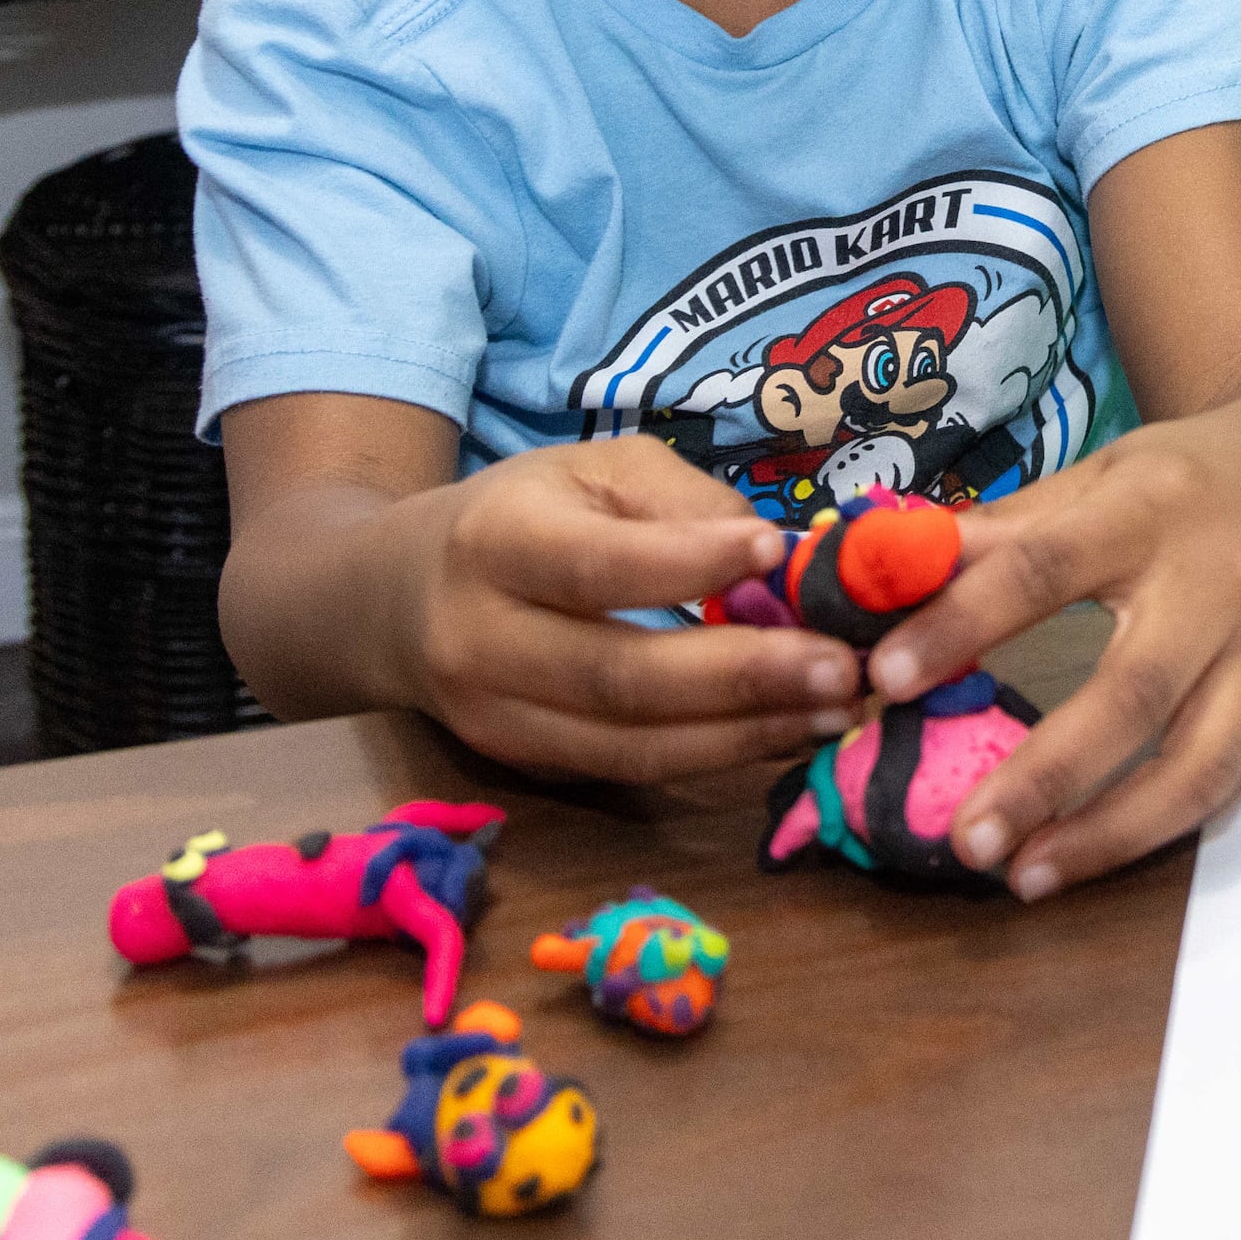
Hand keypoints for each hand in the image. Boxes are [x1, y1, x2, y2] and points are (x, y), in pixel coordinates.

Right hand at [375, 436, 868, 780]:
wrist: (399, 599)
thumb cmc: (524, 514)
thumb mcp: (592, 469)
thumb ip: (681, 502)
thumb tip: (782, 555)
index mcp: (494, 543)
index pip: (595, 565)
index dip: (687, 563)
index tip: (779, 552)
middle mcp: (482, 642)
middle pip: (618, 676)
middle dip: (742, 676)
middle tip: (841, 666)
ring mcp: (497, 720)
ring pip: (629, 745)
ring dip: (745, 733)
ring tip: (835, 708)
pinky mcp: (527, 766)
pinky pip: (630, 770)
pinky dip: (717, 755)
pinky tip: (787, 730)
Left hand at [858, 376, 1240, 898]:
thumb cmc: (1194, 474)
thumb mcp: (1103, 473)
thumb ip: (1008, 530)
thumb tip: (890, 568)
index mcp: (1149, 510)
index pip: (1046, 568)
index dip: (965, 622)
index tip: (887, 677)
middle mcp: (1216, 584)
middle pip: (1134, 692)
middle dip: (1046, 774)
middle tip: (963, 838)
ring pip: (1200, 762)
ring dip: (1111, 833)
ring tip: (1025, 877)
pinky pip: (1232, 780)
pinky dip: (1163, 829)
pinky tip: (1095, 855)